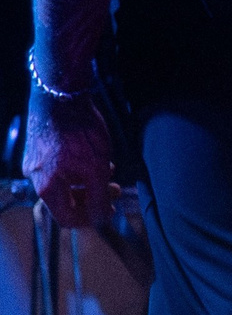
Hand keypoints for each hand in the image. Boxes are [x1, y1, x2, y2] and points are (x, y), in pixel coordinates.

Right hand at [24, 90, 113, 228]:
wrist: (61, 95)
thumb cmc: (78, 130)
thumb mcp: (96, 167)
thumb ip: (98, 196)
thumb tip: (101, 219)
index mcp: (46, 186)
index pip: (66, 218)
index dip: (90, 218)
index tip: (109, 210)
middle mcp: (35, 177)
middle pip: (65, 201)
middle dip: (92, 198)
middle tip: (114, 189)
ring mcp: (35, 163)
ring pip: (64, 184)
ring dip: (87, 183)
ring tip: (107, 172)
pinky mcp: (39, 150)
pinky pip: (59, 169)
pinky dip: (78, 170)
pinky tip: (95, 158)